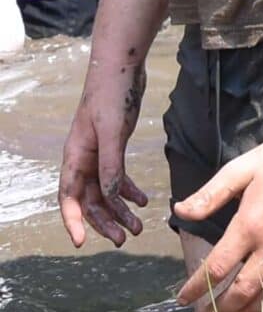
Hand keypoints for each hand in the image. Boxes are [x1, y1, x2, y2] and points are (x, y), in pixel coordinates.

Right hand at [59, 66, 150, 247]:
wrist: (121, 68)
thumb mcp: (113, 130)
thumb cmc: (112, 96)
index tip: (81, 243)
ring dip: (120, 210)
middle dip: (104, 221)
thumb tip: (111, 195)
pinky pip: (118, 176)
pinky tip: (144, 200)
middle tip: (123, 239)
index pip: (69, 197)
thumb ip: (111, 163)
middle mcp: (83, 159)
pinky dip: (129, 190)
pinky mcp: (114, 146)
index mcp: (75, 157)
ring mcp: (98, 153)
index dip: (73, 221)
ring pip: (106, 191)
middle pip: (90, 199)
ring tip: (137, 227)